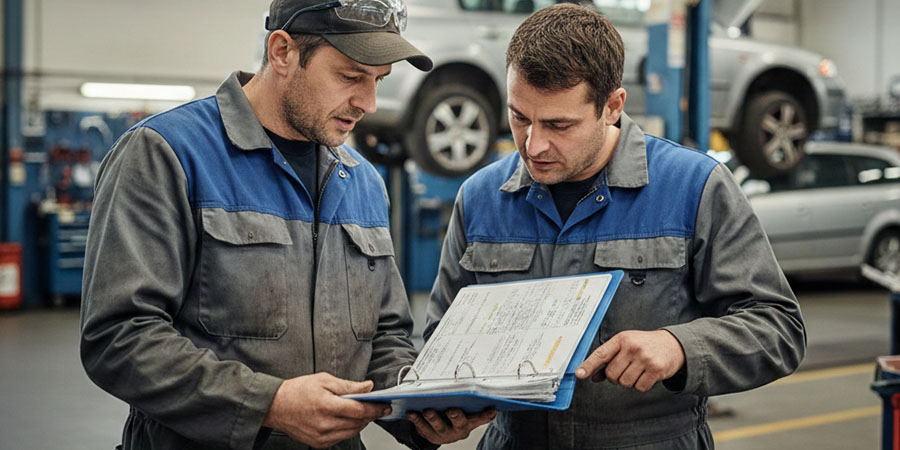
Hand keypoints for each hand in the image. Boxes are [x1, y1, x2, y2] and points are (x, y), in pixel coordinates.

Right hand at [263, 372, 390, 447]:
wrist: (275, 406)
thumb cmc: (297, 391)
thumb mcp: (324, 380)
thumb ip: (348, 385)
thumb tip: (368, 386)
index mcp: (326, 405)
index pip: (359, 410)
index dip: (375, 408)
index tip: (385, 406)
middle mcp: (324, 424)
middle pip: (358, 423)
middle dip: (371, 415)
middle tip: (378, 408)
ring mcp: (321, 436)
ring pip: (351, 432)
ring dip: (361, 423)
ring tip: (364, 412)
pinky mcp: (318, 443)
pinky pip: (341, 438)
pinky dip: (348, 430)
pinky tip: (348, 420)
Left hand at [407, 408, 496, 443]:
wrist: (442, 431)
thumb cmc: (455, 414)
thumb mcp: (465, 408)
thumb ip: (469, 400)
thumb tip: (471, 382)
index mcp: (470, 421)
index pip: (481, 418)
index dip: (486, 415)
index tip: (491, 409)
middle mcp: (459, 430)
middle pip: (459, 423)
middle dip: (456, 416)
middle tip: (451, 409)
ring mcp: (444, 434)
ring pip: (439, 428)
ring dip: (433, 419)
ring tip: (427, 411)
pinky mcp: (430, 436)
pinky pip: (423, 429)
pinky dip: (416, 421)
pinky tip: (411, 413)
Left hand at [575, 330, 684, 391]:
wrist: (673, 344)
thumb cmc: (645, 345)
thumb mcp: (626, 345)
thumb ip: (610, 359)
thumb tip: (593, 376)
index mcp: (622, 339)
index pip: (601, 354)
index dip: (588, 365)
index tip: (579, 374)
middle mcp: (632, 347)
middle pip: (612, 374)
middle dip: (616, 377)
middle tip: (625, 370)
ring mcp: (644, 358)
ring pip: (625, 382)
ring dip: (628, 381)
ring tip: (637, 371)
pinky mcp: (656, 369)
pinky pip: (639, 387)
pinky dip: (641, 385)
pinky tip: (646, 375)